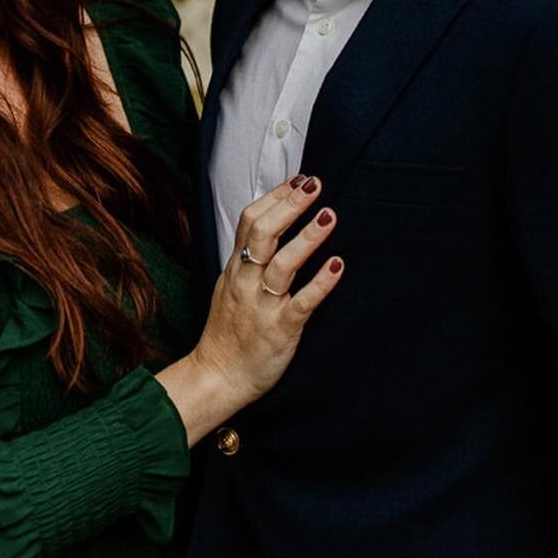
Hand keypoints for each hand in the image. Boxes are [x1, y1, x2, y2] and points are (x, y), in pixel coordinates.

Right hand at [157, 176, 343, 445]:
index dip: (275, 197)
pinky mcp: (280, 330)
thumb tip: (271, 224)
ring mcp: (262, 306)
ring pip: (282, 265)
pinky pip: (302, 303)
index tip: (299, 179)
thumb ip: (248, 258)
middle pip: (263, 234)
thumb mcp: (230, 286)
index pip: (250, 221)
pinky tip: (338, 265)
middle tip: (315, 185)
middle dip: (290, 206)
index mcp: (235, 268)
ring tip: (329, 216)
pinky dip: (320, 283)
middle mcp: (246, 282)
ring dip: (307, 238)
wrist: (219, 377)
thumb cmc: (228, 331)